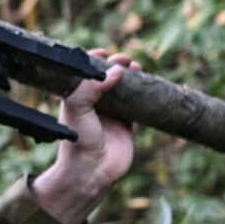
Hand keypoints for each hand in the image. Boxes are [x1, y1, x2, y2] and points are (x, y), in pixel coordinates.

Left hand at [32, 49, 140, 223]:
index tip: (103, 53)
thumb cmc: (78, 140)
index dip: (93, 61)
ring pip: (123, 89)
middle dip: (115, 66)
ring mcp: (111, 114)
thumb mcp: (77, 108)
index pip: (84, 73)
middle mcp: (93, 104)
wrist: (91, 170)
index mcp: (76, 98)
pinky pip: (138, 105)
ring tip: (136, 67)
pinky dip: (144, 94)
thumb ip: (91, 87)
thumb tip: (116, 71)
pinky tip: (148, 84)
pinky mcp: (127, 124)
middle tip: (124, 59)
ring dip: (130, 76)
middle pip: (106, 78)